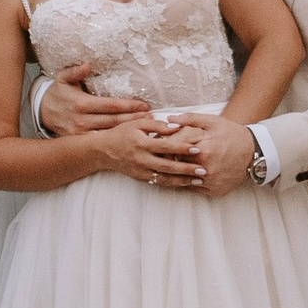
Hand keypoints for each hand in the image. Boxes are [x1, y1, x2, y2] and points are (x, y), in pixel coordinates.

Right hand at [35, 77, 148, 138]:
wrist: (41, 113)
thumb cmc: (57, 93)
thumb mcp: (63, 78)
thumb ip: (75, 72)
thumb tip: (87, 65)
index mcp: (81, 104)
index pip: (111, 105)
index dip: (129, 106)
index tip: (144, 105)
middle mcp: (82, 120)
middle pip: (114, 121)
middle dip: (134, 119)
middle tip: (152, 118)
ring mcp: (81, 133)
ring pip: (110, 133)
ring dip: (128, 130)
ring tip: (146, 128)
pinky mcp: (80, 141)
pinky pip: (101, 141)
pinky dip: (116, 140)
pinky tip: (130, 138)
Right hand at [88, 113, 210, 186]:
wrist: (104, 151)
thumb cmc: (122, 133)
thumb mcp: (137, 124)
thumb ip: (157, 125)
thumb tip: (176, 127)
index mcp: (142, 143)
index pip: (165, 146)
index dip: (182, 147)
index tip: (197, 147)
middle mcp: (141, 158)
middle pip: (167, 166)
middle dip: (186, 169)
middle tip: (203, 169)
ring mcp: (141, 170)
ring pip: (164, 178)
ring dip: (182, 180)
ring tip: (198, 180)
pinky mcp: (141, 178)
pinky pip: (159, 182)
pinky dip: (173, 183)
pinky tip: (184, 183)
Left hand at [154, 116, 256, 197]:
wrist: (254, 152)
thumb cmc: (232, 134)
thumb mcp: (213, 122)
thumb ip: (189, 119)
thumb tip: (169, 119)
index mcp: (204, 149)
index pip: (174, 149)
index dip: (164, 146)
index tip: (159, 143)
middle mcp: (206, 168)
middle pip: (176, 166)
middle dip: (168, 159)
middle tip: (160, 155)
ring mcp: (211, 182)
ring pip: (183, 180)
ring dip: (176, 173)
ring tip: (170, 166)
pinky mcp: (215, 191)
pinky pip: (194, 189)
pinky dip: (188, 182)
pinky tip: (186, 175)